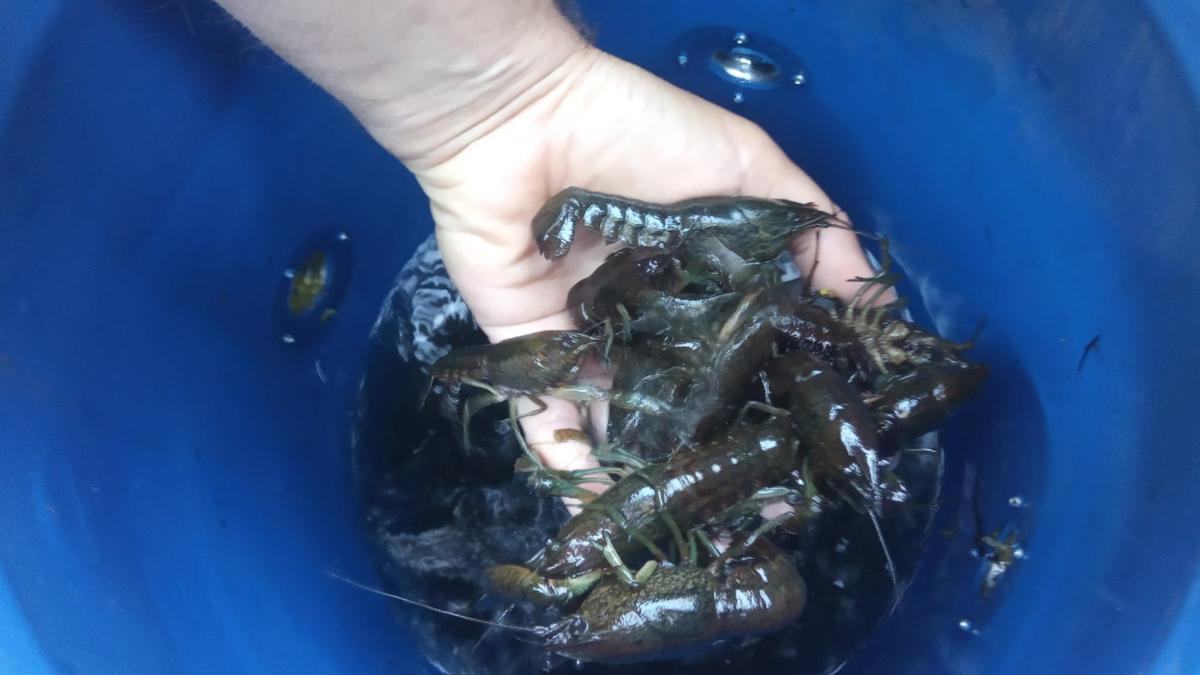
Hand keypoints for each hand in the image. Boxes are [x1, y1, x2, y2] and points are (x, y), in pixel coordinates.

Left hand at [413, 47, 883, 495]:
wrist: (525, 117)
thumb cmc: (642, 133)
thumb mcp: (750, 168)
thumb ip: (814, 231)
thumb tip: (877, 305)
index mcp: (704, 280)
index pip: (751, 355)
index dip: (781, 401)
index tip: (814, 452)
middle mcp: (652, 317)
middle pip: (689, 399)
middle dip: (719, 452)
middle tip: (754, 509)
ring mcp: (590, 337)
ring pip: (623, 420)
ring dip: (648, 471)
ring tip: (683, 522)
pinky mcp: (529, 347)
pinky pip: (546, 417)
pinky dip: (567, 460)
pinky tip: (598, 505)